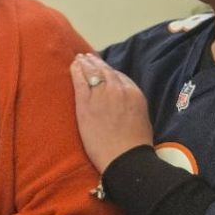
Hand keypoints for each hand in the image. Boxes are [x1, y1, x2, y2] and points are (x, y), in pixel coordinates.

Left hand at [70, 52, 154, 172]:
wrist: (125, 157)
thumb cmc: (135, 145)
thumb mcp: (141, 118)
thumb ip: (131, 104)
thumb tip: (124, 101)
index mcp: (134, 93)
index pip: (119, 76)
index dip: (108, 71)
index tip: (102, 68)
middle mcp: (118, 90)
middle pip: (105, 71)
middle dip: (95, 63)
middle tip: (87, 57)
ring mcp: (101, 95)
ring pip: (92, 72)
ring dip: (85, 64)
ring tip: (79, 59)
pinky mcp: (86, 104)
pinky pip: (80, 81)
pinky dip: (76, 71)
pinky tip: (73, 66)